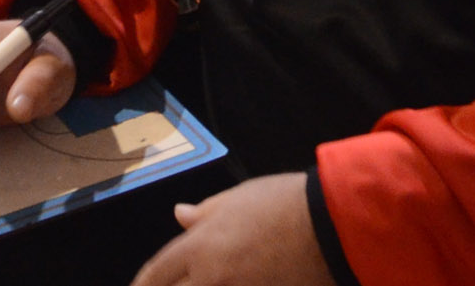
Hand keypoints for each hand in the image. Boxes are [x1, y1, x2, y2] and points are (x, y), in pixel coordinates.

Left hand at [130, 174, 333, 285]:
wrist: (331, 227)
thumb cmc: (284, 203)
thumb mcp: (237, 198)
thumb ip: (204, 213)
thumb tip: (180, 214)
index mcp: (201, 247)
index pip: (157, 272)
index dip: (143, 284)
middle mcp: (212, 279)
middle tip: (166, 284)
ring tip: (207, 280)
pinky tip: (228, 284)